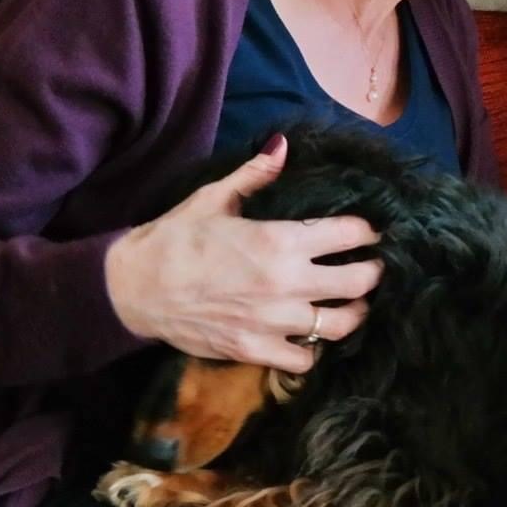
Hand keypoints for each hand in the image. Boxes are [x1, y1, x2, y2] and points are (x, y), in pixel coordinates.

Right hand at [103, 135, 381, 371]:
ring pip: (340, 325)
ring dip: (352, 313)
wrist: (134, 288)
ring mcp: (272, 322)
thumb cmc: (175, 238)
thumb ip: (255, 174)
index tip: (371, 230)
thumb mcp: (214, 198)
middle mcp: (285, 283)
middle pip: (359, 282)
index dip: (367, 230)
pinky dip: (313, 350)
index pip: (350, 234)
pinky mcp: (255, 350)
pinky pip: (304, 361)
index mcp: (280, 240)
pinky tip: (309, 335)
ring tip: (350, 303)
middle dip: (373, 272)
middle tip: (372, 266)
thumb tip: (282, 145)